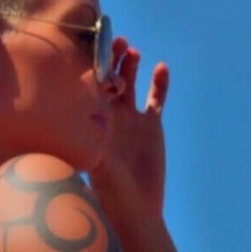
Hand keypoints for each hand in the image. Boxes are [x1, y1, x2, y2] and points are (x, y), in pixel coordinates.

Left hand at [89, 37, 168, 220]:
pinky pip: (155, 100)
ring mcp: (130, 120)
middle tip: (115, 42)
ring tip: (132, 52)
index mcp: (92, 124)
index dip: (92, 71)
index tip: (94, 54)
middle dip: (111, 61)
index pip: (90, 90)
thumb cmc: (112, 193)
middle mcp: (109, 117)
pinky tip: (161, 68)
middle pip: (108, 80)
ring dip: (130, 67)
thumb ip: (98, 144)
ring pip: (129, 84)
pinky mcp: (151, 127)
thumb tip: (95, 122)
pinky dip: (159, 84)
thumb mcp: (102, 167)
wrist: (136, 208)